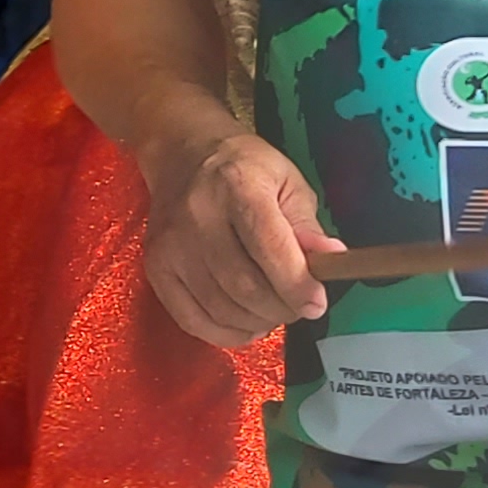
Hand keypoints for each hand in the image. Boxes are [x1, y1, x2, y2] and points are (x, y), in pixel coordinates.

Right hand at [137, 125, 340, 347]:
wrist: (182, 154)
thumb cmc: (244, 168)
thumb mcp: (287, 183)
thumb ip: (307, 226)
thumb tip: (332, 261)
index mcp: (237, 185)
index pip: (269, 247)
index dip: (297, 284)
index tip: (316, 303)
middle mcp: (197, 215)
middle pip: (244, 286)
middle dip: (281, 308)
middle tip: (298, 305)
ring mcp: (171, 245)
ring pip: (221, 308)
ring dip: (257, 321)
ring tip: (274, 310)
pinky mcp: (156, 267)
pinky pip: (191, 320)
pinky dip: (225, 333)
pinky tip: (246, 324)